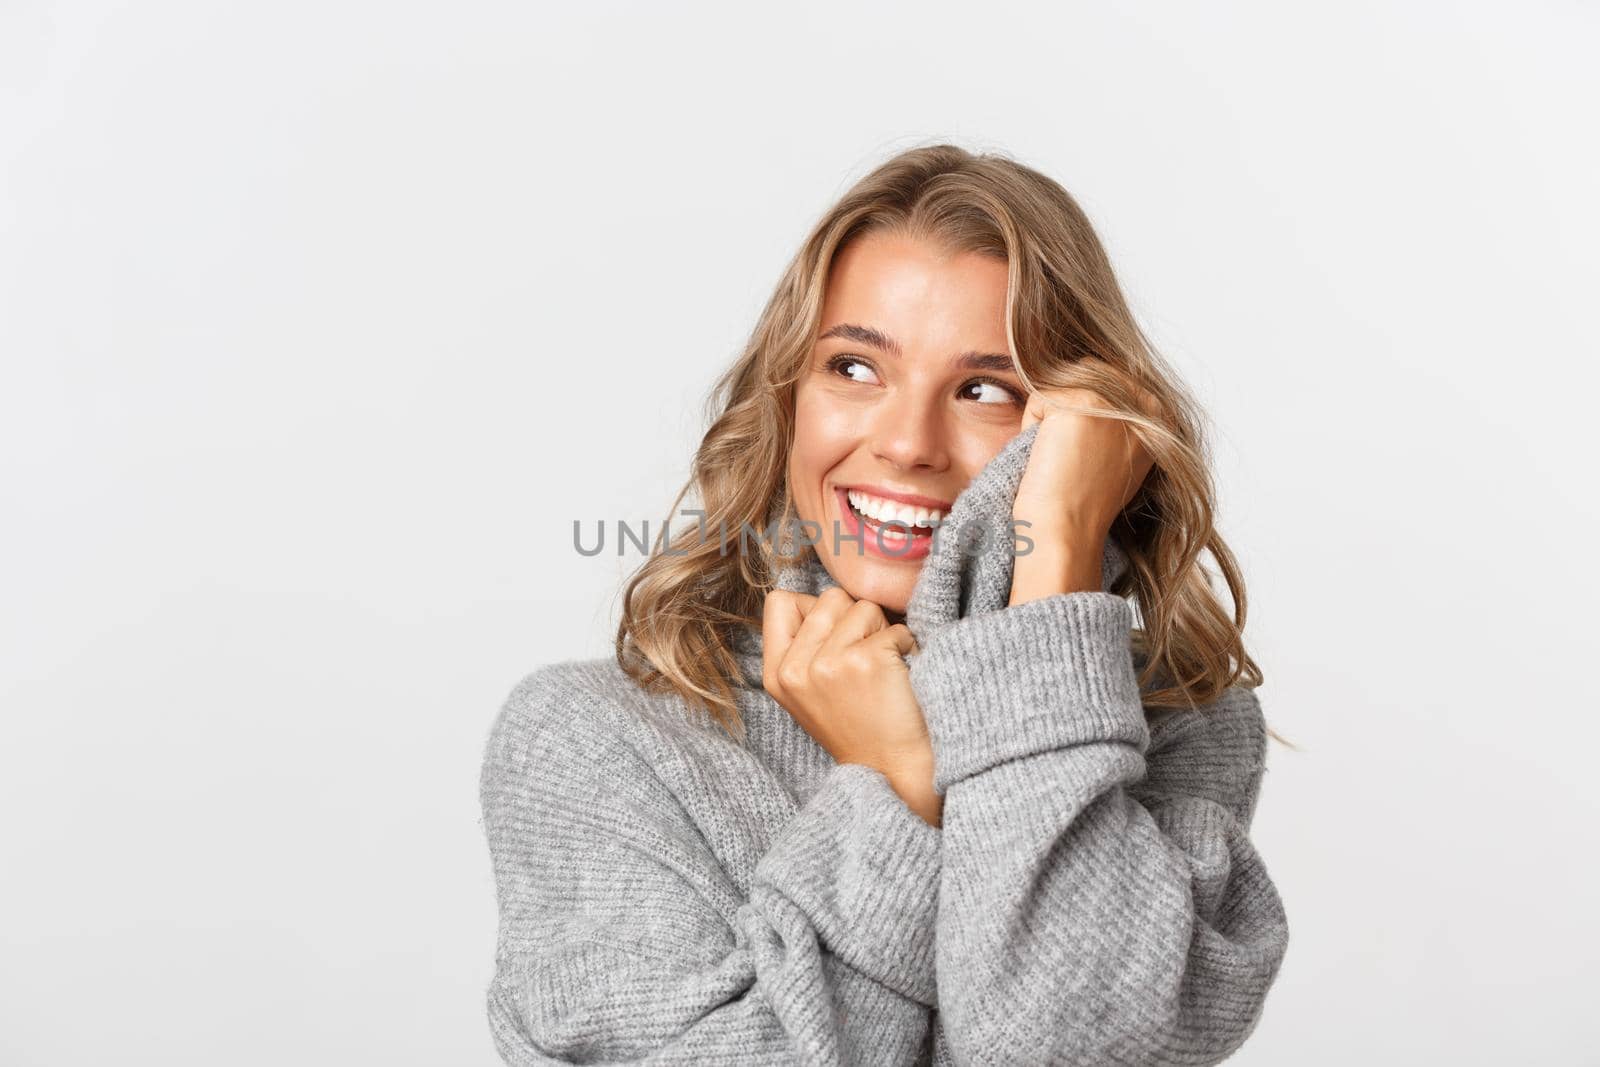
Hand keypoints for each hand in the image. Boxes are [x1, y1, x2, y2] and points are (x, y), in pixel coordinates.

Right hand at [762, 586, 942, 825]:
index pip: (779, 600)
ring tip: (882, 669)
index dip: (812, 608)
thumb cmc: (859, 725)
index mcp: (776, 675)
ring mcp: (828, 665)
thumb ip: (804, 646)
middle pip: (829, 597)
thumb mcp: (809, 692)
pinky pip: (895, 627)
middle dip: (855, 619)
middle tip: (864, 659)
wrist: (893, 770)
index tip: (832, 637)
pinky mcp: (864, 661)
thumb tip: (822, 597)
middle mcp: (795, 669)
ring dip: (882, 631)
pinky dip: (907, 647)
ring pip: (863, 606)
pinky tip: (900, 678)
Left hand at [1011, 367, 1156, 603]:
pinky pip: (1038, 399)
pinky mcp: (1081, 400)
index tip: (1085, 456)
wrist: (1067, 532)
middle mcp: (1145, 402)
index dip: (1082, 416)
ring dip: (1049, 422)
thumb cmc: (1086, 504)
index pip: (1108, 381)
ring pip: (1060, 388)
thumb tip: (1092, 390)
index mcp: (1161, 416)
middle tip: (1073, 462)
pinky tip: (1050, 459)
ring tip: (1063, 460)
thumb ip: (1118, 421)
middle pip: (1085, 375)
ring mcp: (1115, 398)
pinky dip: (1031, 429)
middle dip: (1065, 414)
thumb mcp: (1121, 457)